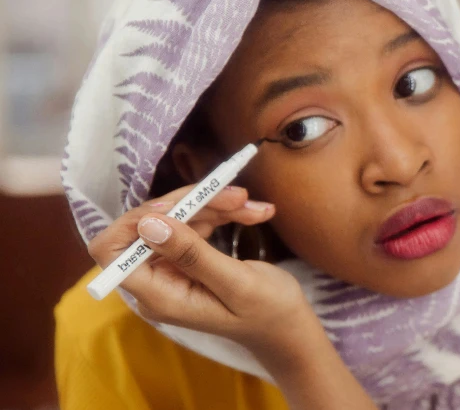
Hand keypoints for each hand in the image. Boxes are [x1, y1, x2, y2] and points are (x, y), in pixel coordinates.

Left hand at [86, 185, 309, 351]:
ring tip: (255, 207)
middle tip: (236, 195)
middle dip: (191, 204)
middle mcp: (157, 281)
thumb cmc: (267, 312)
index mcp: (158, 295)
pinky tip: (256, 214)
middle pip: (149, 225)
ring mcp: (171, 269)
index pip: (112, 251)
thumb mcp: (236, 283)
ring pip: (176, 218)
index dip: (133, 221)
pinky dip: (223, 213)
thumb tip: (148, 223)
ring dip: (215, 205)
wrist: (286, 326)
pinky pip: (194, 223)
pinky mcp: (187, 258)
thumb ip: (192, 254)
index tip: (174, 206)